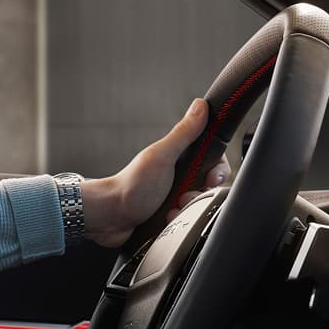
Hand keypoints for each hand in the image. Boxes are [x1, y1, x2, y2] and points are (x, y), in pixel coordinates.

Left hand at [81, 99, 230, 248]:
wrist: (110, 217)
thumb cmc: (131, 186)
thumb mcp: (162, 156)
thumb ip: (183, 133)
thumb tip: (200, 106)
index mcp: (180, 160)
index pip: (214, 162)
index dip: (217, 172)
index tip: (210, 180)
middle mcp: (180, 178)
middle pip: (209, 187)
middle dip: (199, 196)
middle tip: (184, 197)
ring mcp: (175, 198)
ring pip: (200, 207)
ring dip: (188, 211)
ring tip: (171, 211)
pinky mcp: (170, 217)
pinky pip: (188, 223)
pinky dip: (179, 222)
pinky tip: (166, 220)